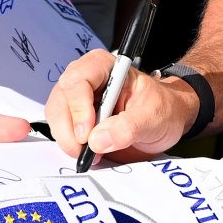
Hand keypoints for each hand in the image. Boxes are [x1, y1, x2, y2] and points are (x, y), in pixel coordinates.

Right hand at [45, 51, 198, 163]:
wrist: (166, 119)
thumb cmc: (162, 108)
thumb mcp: (153, 117)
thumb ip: (128, 127)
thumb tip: (98, 141)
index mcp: (105, 67)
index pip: (79, 79)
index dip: (78, 107)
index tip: (87, 134)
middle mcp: (86, 79)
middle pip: (61, 99)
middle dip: (68, 129)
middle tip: (85, 152)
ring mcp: (77, 98)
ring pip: (56, 116)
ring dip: (68, 140)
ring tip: (91, 155)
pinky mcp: (75, 118)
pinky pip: (61, 130)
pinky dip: (70, 145)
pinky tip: (88, 153)